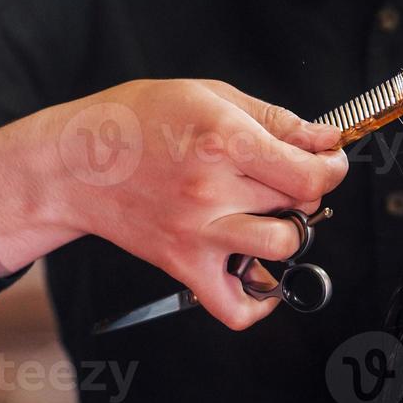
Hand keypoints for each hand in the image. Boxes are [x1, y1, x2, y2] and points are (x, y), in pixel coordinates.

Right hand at [0, 79, 346, 329]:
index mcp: (223, 140)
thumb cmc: (134, 122)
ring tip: (268, 213)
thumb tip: (327, 139)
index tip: (328, 161)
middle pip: (300, 202)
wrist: (70, 163)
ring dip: (288, 230)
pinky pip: (236, 308)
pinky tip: (260, 273)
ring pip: (282, 247)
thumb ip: (275, 119)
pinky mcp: (182, 265)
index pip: (310, 172)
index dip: (332, 167)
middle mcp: (212, 190)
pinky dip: (259, 301)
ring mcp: (198, 233)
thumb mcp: (208, 95)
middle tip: (280, 176)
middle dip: (303, 187)